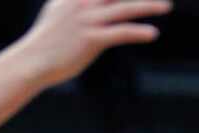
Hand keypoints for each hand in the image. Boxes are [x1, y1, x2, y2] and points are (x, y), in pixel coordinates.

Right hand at [23, 0, 170, 85]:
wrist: (33, 61)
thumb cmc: (45, 41)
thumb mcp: (56, 12)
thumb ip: (70, 2)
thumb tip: (74, 1)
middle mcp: (83, 3)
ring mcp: (88, 20)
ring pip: (125, 7)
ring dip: (148, 6)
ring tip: (166, 7)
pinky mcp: (92, 39)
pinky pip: (121, 32)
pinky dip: (139, 32)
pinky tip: (152, 33)